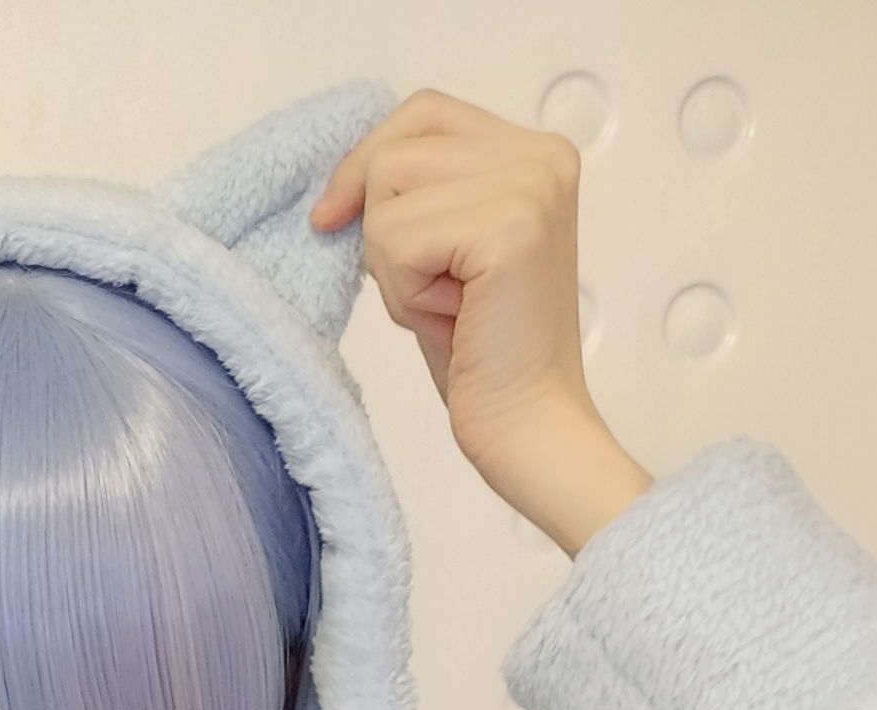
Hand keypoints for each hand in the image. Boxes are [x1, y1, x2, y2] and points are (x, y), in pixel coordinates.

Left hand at [311, 89, 651, 552]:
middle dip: (382, 228)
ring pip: (387, 193)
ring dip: (395, 267)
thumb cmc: (482, 355)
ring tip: (446, 307)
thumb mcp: (442, 252)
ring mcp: (532, 186)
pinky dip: (404, 293)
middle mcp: (544, 156)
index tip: (331, 221)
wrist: (525, 427)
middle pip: (397, 148)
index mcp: (537, 153)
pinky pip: (395, 239)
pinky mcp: (510, 227)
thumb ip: (418, 195)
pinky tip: (451, 320)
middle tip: (427, 291)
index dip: (365, 162)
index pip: (422, 114)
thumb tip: (340, 180)